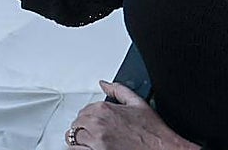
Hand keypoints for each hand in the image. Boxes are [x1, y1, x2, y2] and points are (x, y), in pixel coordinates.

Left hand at [66, 81, 198, 149]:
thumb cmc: (154, 132)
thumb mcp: (138, 103)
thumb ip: (118, 90)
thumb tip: (104, 84)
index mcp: (104, 109)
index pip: (83, 111)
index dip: (89, 118)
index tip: (96, 124)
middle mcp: (98, 124)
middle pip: (77, 124)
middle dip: (84, 128)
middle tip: (94, 135)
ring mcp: (97, 141)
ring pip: (74, 138)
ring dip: (80, 140)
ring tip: (90, 143)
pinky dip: (81, 149)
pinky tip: (89, 148)